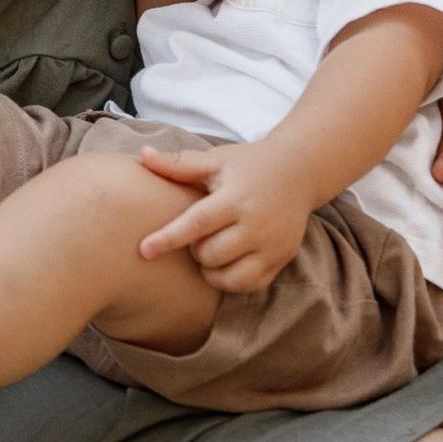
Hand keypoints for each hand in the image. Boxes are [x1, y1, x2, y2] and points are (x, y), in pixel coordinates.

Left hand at [136, 141, 310, 294]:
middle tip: (197, 235)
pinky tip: (226, 263)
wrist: (299, 171)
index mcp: (236, 197)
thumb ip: (179, 163)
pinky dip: (230, 280)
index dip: (168, 238)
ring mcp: (272, 245)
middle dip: (194, 250)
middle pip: (211, 255)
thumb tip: (143, 156)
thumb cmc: (249, 165)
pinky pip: (249, 285)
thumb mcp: (216, 160)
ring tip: (209, 249)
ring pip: (229, 277)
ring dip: (210, 269)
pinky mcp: (282, 259)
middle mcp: (257, 224)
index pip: (197, 224)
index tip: (144, 250)